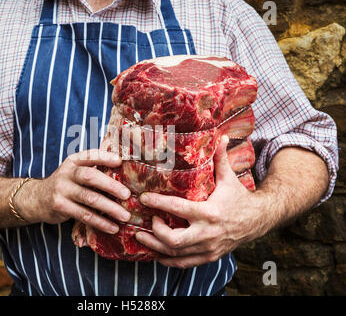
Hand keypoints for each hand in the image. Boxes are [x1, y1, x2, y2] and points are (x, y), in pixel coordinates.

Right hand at [18, 149, 130, 233]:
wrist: (37, 198)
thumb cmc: (66, 183)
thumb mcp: (75, 171)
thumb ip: (94, 168)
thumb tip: (125, 169)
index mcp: (73, 161)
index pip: (90, 156)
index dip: (105, 157)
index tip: (120, 161)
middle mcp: (66, 173)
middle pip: (90, 176)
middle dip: (111, 185)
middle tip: (127, 195)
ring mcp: (62, 190)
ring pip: (89, 199)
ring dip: (109, 208)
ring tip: (125, 216)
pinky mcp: (60, 207)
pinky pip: (84, 215)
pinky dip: (100, 222)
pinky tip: (112, 227)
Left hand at [135, 135, 266, 268]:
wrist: (259, 221)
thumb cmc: (239, 197)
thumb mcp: (229, 178)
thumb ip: (221, 158)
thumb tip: (221, 136)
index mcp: (210, 212)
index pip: (178, 209)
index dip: (158, 204)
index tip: (143, 198)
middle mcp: (208, 233)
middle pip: (174, 240)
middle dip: (155, 232)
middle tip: (145, 221)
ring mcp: (208, 248)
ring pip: (176, 254)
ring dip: (155, 247)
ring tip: (141, 237)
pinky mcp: (209, 257)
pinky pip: (184, 264)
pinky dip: (168, 260)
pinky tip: (156, 253)